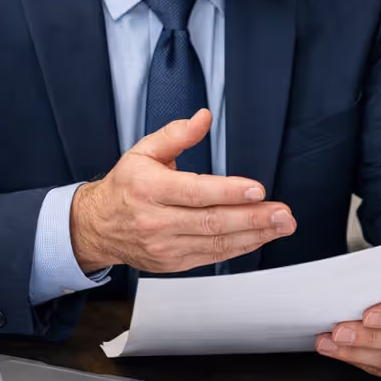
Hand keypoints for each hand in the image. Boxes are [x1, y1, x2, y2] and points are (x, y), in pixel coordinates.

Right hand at [70, 108, 294, 273]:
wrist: (97, 226)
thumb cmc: (125, 187)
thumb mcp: (143, 152)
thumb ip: (176, 135)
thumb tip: (202, 118)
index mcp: (149, 188)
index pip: (194, 192)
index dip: (228, 192)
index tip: (257, 190)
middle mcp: (157, 220)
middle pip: (211, 221)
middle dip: (252, 218)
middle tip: (282, 213)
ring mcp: (166, 245)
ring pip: (216, 243)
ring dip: (254, 235)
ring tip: (281, 225)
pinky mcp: (174, 262)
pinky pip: (213, 256)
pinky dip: (240, 248)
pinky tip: (261, 238)